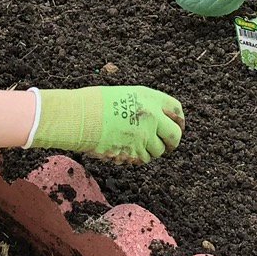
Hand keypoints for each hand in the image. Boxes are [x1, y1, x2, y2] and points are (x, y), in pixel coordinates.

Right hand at [29, 86, 184, 164]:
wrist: (77, 117)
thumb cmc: (94, 103)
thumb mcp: (124, 95)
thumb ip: (143, 107)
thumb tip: (156, 122)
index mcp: (150, 98)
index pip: (176, 110)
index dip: (178, 121)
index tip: (176, 127)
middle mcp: (152, 116)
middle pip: (175, 135)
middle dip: (172, 142)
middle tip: (167, 146)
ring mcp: (144, 136)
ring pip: (158, 151)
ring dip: (150, 151)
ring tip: (134, 145)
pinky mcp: (133, 152)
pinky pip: (142, 160)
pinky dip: (136, 158)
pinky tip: (124, 150)